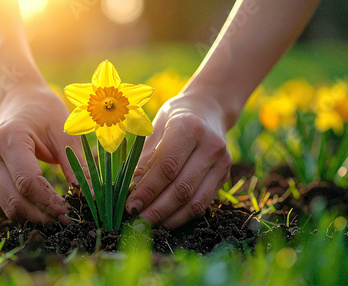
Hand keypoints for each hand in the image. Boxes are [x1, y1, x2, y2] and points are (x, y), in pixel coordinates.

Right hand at [0, 84, 79, 223]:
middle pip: (16, 200)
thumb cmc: (45, 112)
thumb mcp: (65, 134)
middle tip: (71, 219)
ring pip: (10, 207)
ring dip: (36, 216)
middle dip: (44, 214)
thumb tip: (91, 197)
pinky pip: (7, 202)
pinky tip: (47, 209)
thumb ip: (76, 166)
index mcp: (9, 139)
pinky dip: (28, 210)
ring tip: (61, 216)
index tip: (74, 210)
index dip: (51, 202)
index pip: (28, 182)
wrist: (19, 99)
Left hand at [126, 89, 232, 228]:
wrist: (207, 111)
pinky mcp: (225, 176)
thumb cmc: (173, 119)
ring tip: (148, 224)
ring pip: (194, 201)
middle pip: (181, 187)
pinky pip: (202, 203)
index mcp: (188, 128)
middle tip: (136, 221)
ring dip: (169, 217)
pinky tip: (165, 220)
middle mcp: (210, 145)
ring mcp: (222, 162)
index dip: (147, 190)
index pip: (167, 166)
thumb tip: (122, 191)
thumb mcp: (153, 131)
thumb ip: (141, 161)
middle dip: (156, 209)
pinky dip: (182, 216)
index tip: (130, 205)